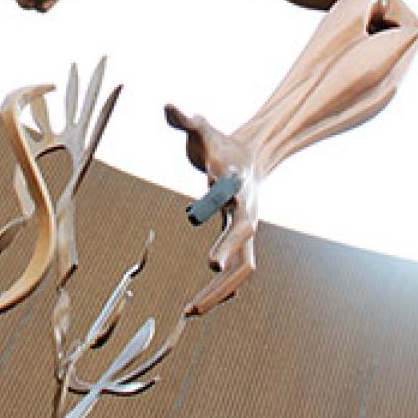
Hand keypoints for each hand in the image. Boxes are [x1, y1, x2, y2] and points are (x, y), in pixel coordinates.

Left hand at [164, 106, 259, 315]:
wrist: (250, 156)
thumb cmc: (220, 143)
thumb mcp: (201, 129)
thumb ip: (185, 119)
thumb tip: (167, 105)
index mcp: (235, 184)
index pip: (230, 206)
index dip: (221, 227)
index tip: (209, 256)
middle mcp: (246, 211)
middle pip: (244, 248)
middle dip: (224, 271)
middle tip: (198, 296)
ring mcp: (246, 228)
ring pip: (243, 269)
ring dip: (220, 292)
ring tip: (190, 312)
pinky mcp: (240, 240)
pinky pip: (237, 272)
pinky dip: (223, 290)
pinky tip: (202, 305)